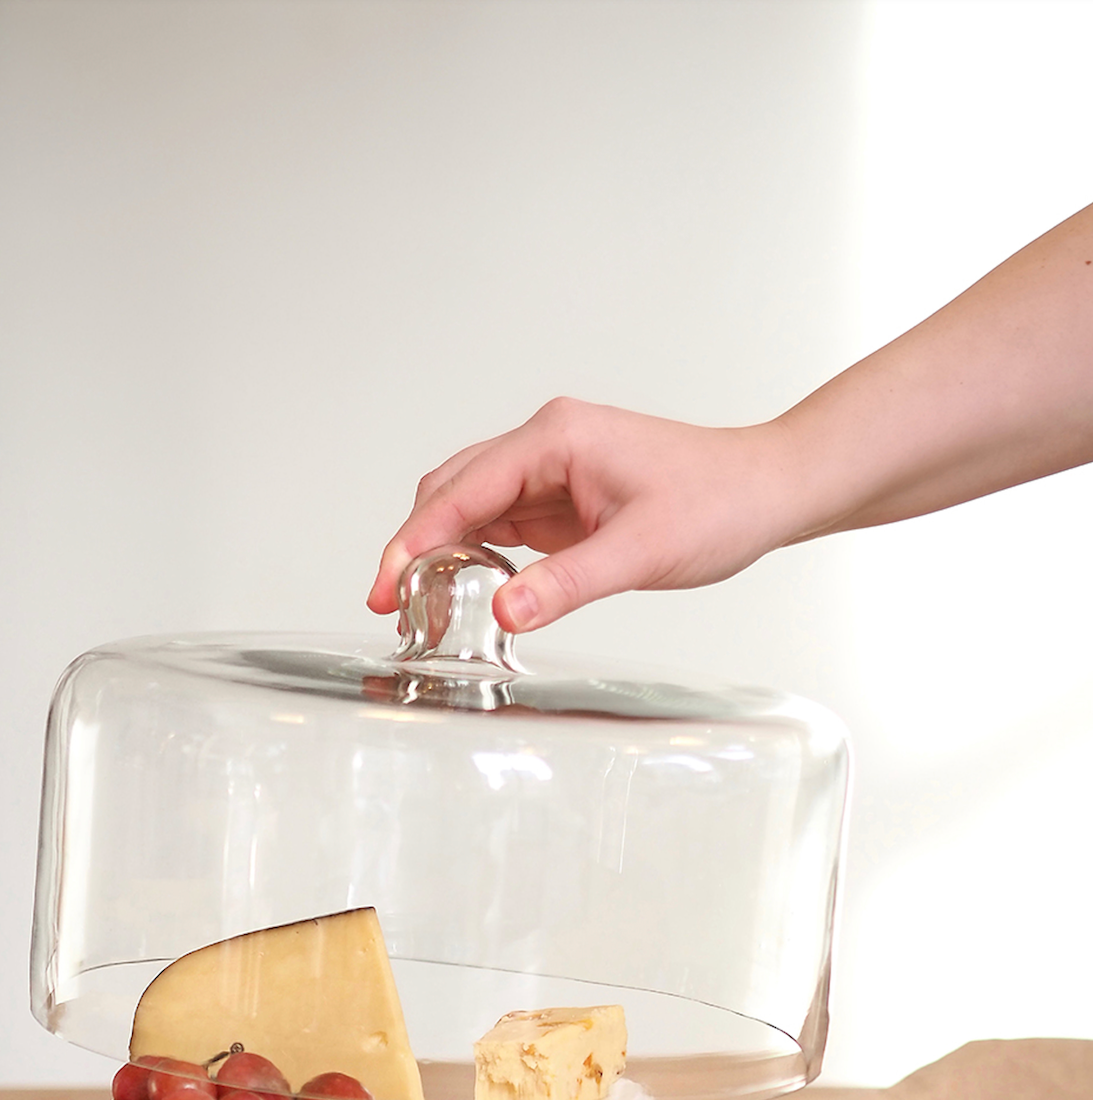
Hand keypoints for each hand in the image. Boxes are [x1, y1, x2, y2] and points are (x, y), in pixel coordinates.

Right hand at [368, 397, 798, 632]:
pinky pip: (501, 522)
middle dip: (414, 545)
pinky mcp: (563, 497)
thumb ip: (568, 583)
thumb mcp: (641, 552)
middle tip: (390, 605)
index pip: (461, 489)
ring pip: (470, 505)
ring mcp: (552, 469)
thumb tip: (505, 612)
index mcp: (556, 437)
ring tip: (418, 606)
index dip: (414, 541)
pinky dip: (475, 554)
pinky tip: (465, 590)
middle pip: (451, 489)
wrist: (767, 491)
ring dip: (441, 551)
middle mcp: (546, 444)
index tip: (383, 586)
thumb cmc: (719, 503)